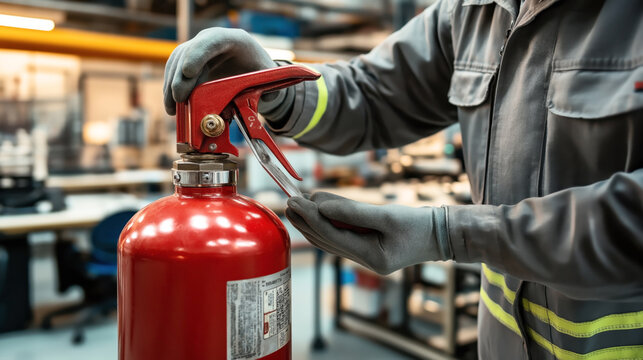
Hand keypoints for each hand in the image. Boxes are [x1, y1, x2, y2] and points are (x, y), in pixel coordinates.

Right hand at [163, 27, 276, 114]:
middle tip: (179, 98)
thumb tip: (252, 104)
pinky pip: (175, 73)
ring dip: (172, 86)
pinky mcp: (189, 62)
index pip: (212, 40)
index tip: (188, 72)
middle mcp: (212, 40)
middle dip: (181, 77)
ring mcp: (198, 49)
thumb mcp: (268, 79)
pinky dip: (171, 90)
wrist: (253, 68)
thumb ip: (265, 90)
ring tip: (173, 108)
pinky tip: (172, 107)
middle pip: (189, 53)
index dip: (198, 54)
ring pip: (178, 63)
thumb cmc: (261, 71)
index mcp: (235, 39)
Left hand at [286, 192, 451, 274]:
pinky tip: (316, 210)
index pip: (332, 236)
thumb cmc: (419, 225)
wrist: (441, 234)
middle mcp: (364, 261)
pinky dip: (327, 223)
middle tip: (289, 201)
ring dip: (312, 223)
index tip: (296, 201)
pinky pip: (341, 236)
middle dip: (306, 221)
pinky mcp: (367, 248)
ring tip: (296, 205)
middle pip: (327, 240)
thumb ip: (354, 211)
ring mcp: (365, 257)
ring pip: (331, 239)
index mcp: (371, 258)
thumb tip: (321, 205)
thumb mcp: (388, 215)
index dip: (311, 218)